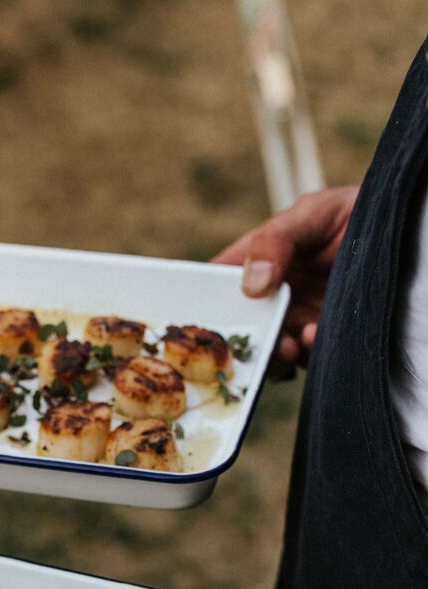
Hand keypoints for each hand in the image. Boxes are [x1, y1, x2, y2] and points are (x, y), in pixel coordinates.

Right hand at [212, 186, 358, 375]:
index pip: (221, 282)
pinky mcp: (325, 341)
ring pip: (270, 350)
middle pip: (242, 326)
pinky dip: (305, 357)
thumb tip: (250, 284)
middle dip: (242, 339)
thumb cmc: (360, 213)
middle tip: (254, 341)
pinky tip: (315, 340)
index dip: (204, 300)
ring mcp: (299, 321)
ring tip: (289, 346)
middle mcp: (277, 296)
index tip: (198, 318)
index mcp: (263, 261)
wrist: (409, 239)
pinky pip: (305, 360)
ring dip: (274, 354)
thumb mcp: (314, 213)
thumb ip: (277, 240)